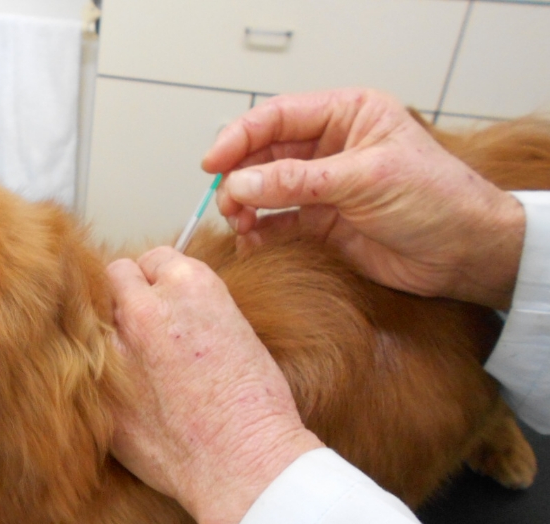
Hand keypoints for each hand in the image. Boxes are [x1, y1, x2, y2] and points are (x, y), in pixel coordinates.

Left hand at [107, 248, 321, 523]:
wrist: (245, 465)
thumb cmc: (254, 407)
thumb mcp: (237, 331)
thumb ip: (193, 308)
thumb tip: (168, 306)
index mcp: (190, 285)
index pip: (155, 259)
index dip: (160, 282)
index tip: (163, 302)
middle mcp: (146, 308)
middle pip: (115, 276)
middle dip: (128, 295)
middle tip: (141, 325)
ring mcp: (115, 349)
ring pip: (92, 315)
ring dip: (108, 329)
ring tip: (129, 356)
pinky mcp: (98, 390)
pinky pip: (86, 365)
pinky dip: (100, 373)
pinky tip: (122, 390)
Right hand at [203, 88, 525, 309]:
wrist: (465, 254)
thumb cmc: (436, 200)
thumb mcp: (365, 179)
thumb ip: (298, 181)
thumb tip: (241, 183)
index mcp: (347, 115)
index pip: (278, 117)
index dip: (240, 137)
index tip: (213, 163)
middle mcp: (330, 147)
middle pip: (264, 153)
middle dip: (239, 177)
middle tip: (227, 202)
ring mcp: (324, 186)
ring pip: (265, 189)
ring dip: (245, 206)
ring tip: (239, 224)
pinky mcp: (322, 223)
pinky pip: (277, 223)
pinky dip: (259, 232)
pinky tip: (252, 241)